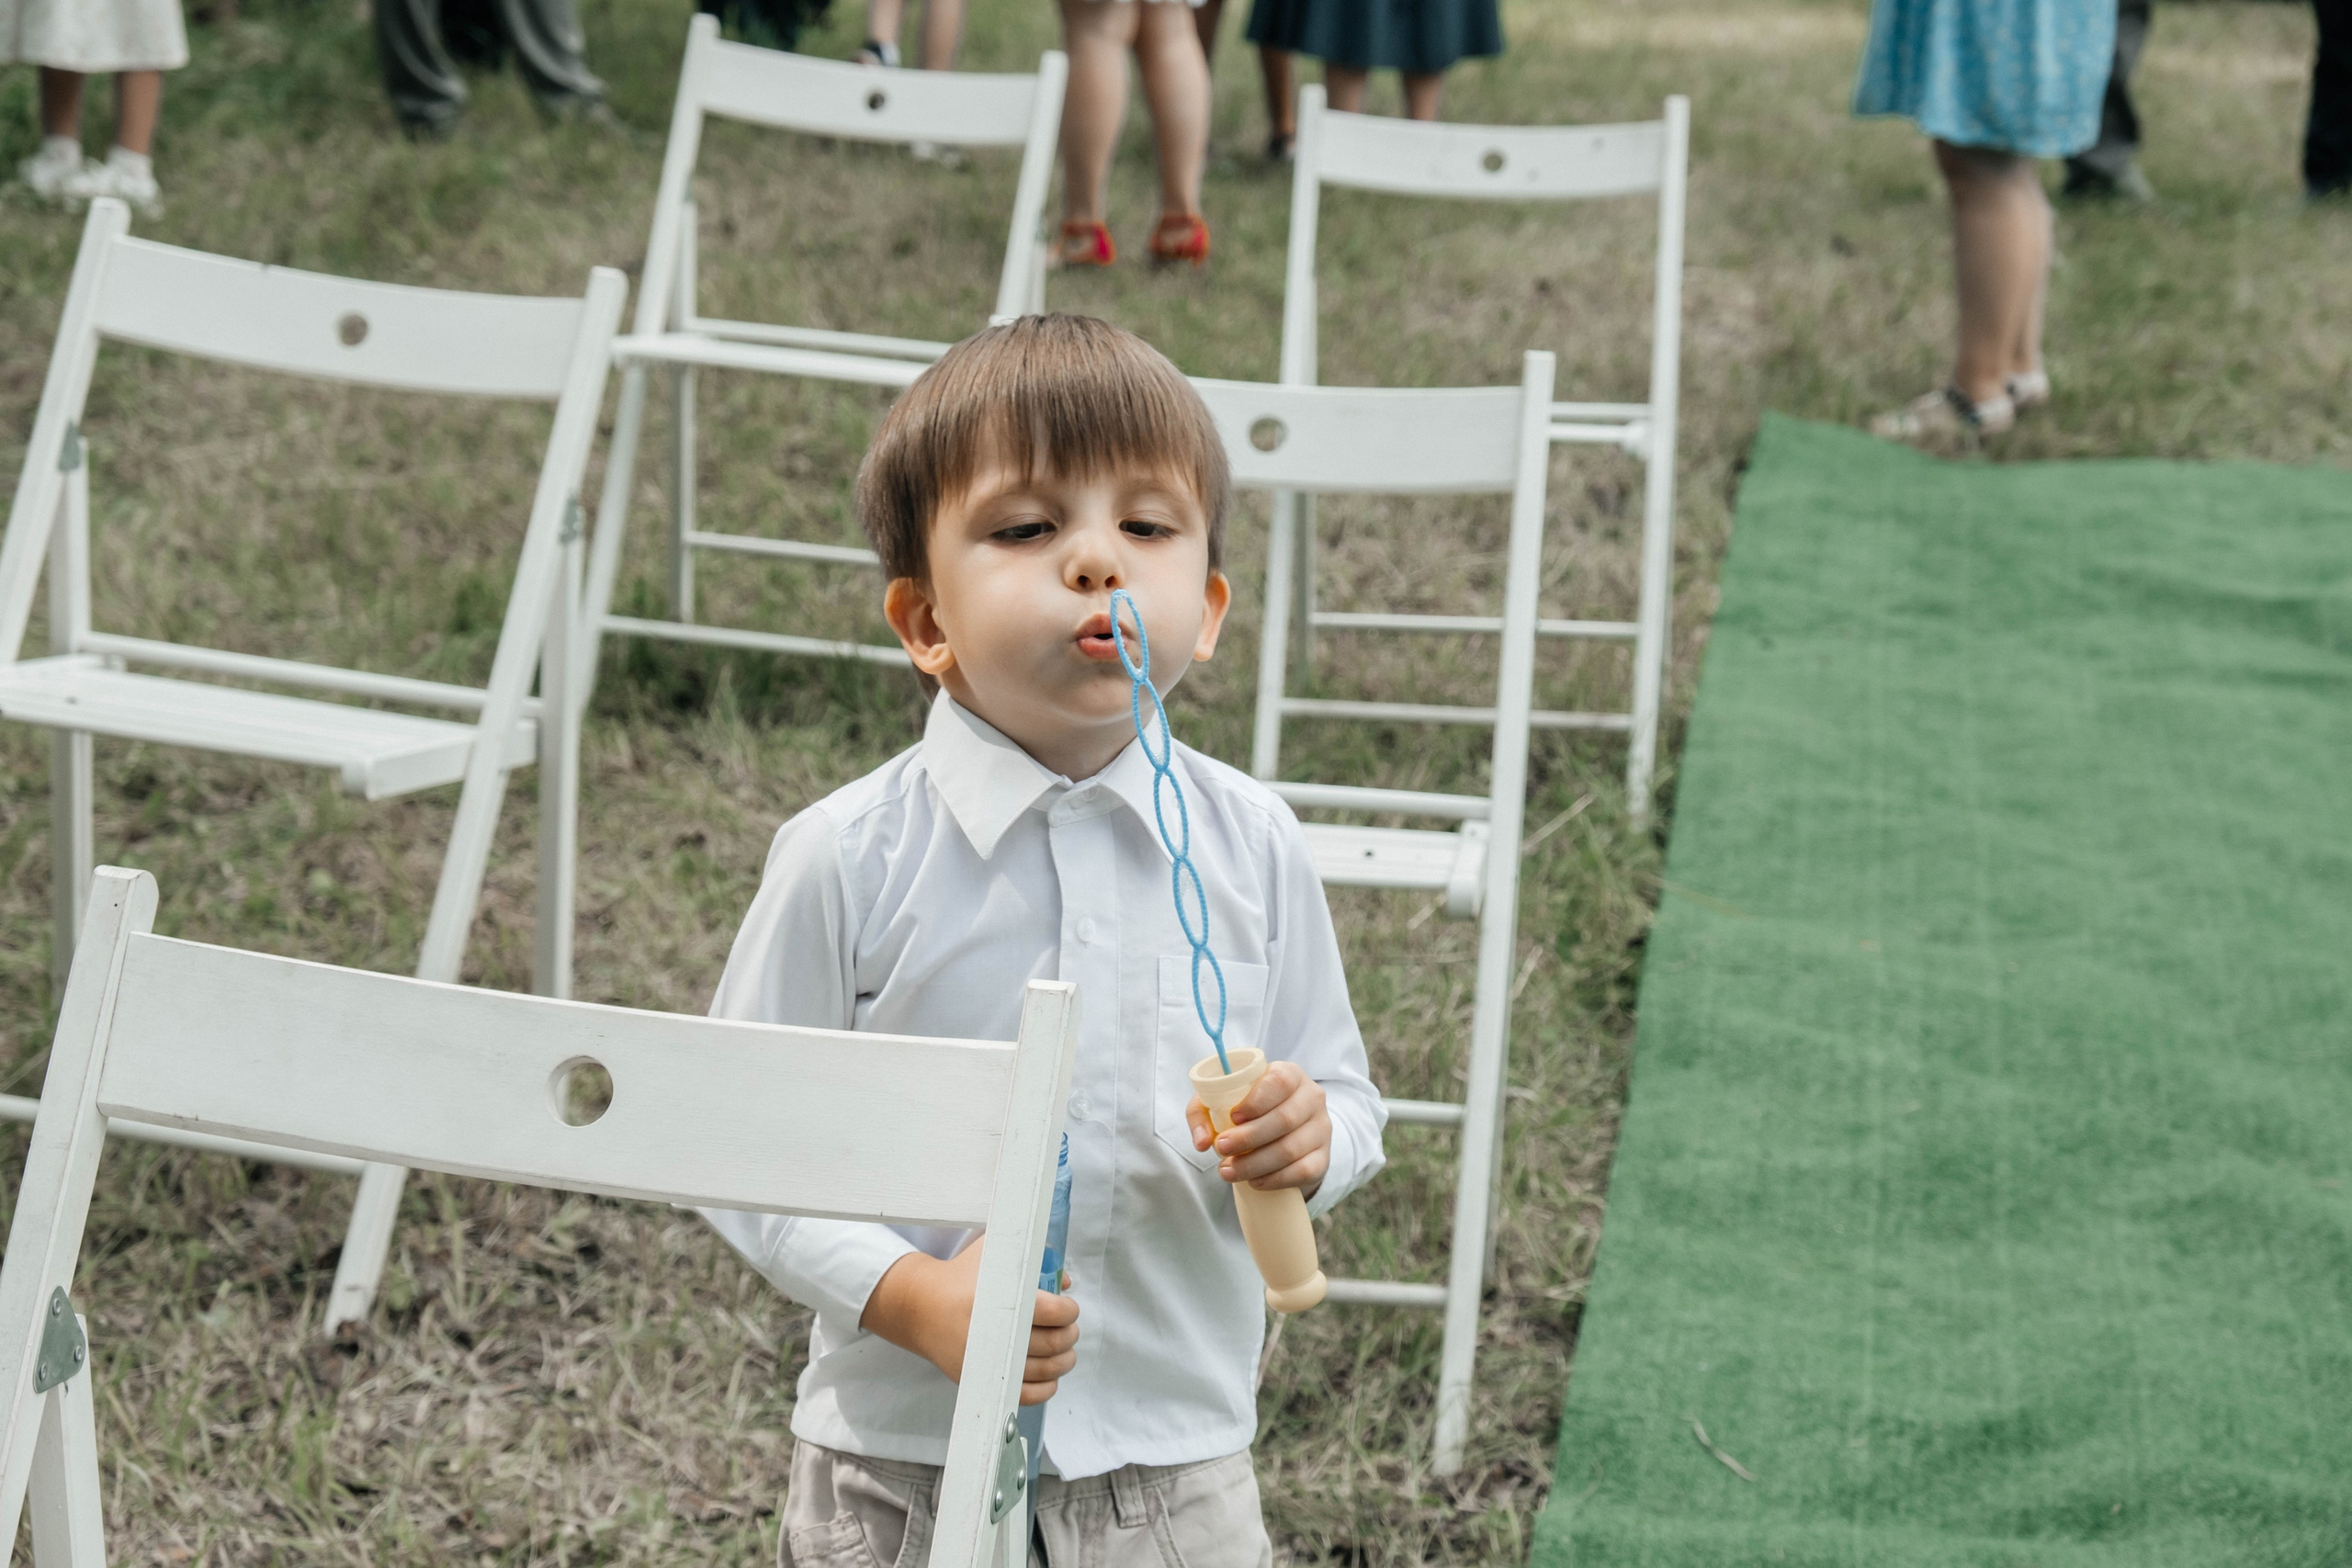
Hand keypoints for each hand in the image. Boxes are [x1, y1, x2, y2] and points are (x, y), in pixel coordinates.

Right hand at [859, 1239, 1080, 1405]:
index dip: (1069, 1310)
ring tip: (1065, 1350)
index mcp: (1002, 1301)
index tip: (1068, 1307)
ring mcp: (989, 1362)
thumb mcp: (994, 1252)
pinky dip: (1047, 1387)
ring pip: (1046, 1370)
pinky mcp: (981, 1381)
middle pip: (1053, 1342)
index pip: (1053, 1312)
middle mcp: (996, 1335)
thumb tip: (1067, 1283)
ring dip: (1064, 1360)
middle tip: (1069, 1328)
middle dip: (1069, 1334)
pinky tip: (1051, 1375)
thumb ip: (1034, 1258)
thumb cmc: (963, 1276)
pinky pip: (1026, 1395)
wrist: (922, 1308)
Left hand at [1186, 1060, 1329, 1194]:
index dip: (1256, 1101)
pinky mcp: (1324, 1157)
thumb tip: (1202, 1143)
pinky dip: (1275, 1179)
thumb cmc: (1249, 1111)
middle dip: (1248, 1138)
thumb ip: (1202, 1114)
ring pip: (1291, 1149)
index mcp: (1290, 1075)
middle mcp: (1312, 1098)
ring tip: (1229, 1171)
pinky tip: (1254, 1181)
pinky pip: (1303, 1171)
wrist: (1282, 1133)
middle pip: (1285, 1119)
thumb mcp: (1222, 1101)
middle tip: (1221, 1149)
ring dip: (1255, 1164)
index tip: (1232, 1117)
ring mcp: (1321, 1129)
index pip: (1279, 1082)